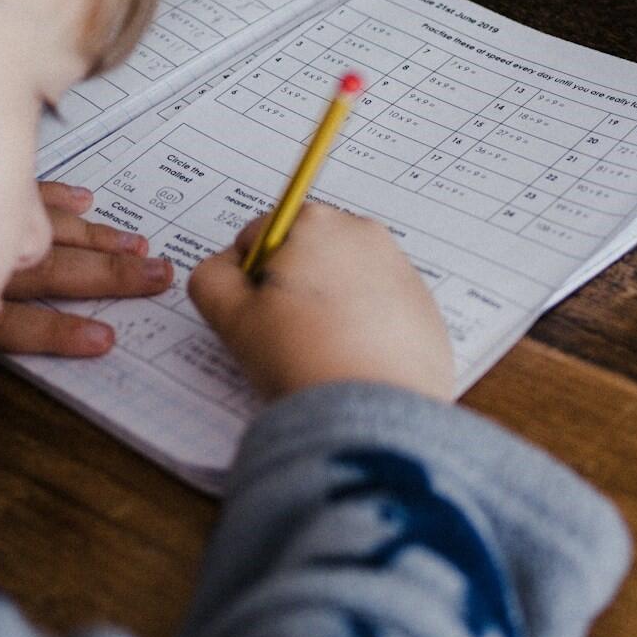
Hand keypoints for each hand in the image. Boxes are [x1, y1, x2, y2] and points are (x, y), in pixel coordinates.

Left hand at [0, 182, 172, 356]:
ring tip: (135, 244)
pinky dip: (54, 195)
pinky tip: (81, 200)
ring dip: (94, 237)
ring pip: (45, 228)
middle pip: (49, 270)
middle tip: (156, 275)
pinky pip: (20, 192)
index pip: (19, 324)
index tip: (105, 339)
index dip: (60, 332)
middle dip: (108, 273)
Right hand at [188, 205, 454, 400]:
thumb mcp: (230, 317)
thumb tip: (226, 267)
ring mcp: (401, 268)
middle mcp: (363, 232)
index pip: (258, 238)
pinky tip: (353, 362)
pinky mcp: (424, 307)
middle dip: (291, 287)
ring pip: (342, 281)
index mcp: (314, 222)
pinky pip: (379, 307)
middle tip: (288, 336)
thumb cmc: (298, 358)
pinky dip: (364, 326)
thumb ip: (211, 277)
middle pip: (305, 254)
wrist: (373, 414)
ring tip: (323, 352)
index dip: (247, 281)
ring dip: (327, 306)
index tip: (258, 317)